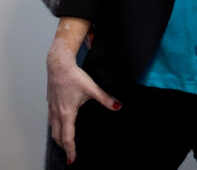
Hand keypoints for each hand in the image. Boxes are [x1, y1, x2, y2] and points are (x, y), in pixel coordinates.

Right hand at [46, 33, 118, 163]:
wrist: (59, 65)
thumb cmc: (74, 76)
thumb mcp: (92, 88)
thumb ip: (105, 99)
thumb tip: (118, 107)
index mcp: (67, 113)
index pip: (67, 137)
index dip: (70, 150)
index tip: (72, 158)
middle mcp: (57, 113)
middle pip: (57, 136)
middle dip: (64, 146)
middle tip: (70, 153)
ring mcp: (52, 107)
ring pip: (52, 128)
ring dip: (58, 137)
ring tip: (65, 142)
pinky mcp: (50, 102)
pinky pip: (51, 119)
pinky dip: (55, 127)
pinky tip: (60, 124)